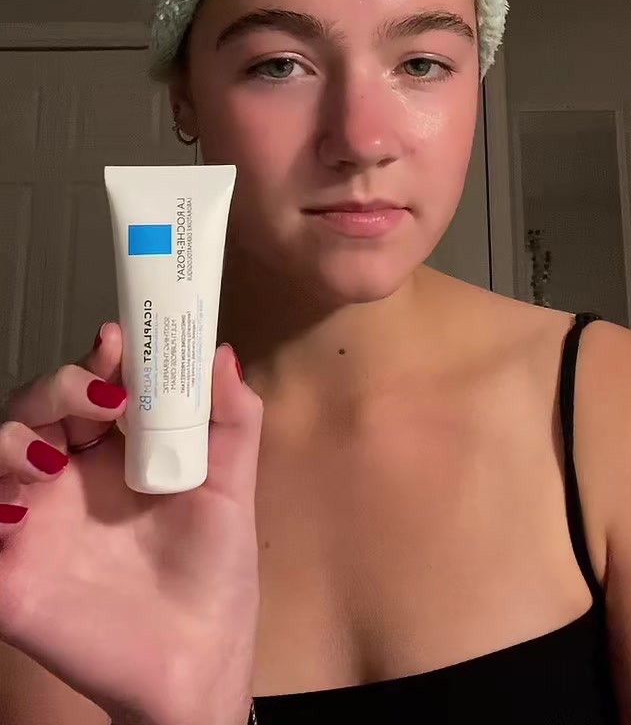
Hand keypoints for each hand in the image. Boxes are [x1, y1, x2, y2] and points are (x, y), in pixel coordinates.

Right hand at [0, 325, 261, 724]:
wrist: (198, 664)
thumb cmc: (213, 576)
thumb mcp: (231, 490)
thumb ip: (233, 420)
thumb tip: (222, 353)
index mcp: (115, 451)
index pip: (91, 385)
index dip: (98, 358)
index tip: (118, 342)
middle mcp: (68, 476)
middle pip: (36, 406)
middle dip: (60, 385)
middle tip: (102, 396)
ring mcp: (36, 521)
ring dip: (13, 439)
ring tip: (53, 458)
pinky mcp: (11, 574)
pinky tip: (18, 512)